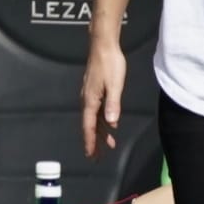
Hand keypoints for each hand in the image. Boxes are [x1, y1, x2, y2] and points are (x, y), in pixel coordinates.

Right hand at [81, 38, 126, 156]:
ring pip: (94, 119)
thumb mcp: (115, 85)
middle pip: (90, 125)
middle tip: (97, 157)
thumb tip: (112, 123)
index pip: (89, 126)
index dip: (90, 142)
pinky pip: (97, 110)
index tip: (91, 155)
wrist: (103, 46)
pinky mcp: (95, 90)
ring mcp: (90, 95)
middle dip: (94, 141)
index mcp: (91, 101)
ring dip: (100, 132)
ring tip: (108, 144)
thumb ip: (113, 105)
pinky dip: (102, 120)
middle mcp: (88, 100)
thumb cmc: (110, 64)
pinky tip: (110, 124)